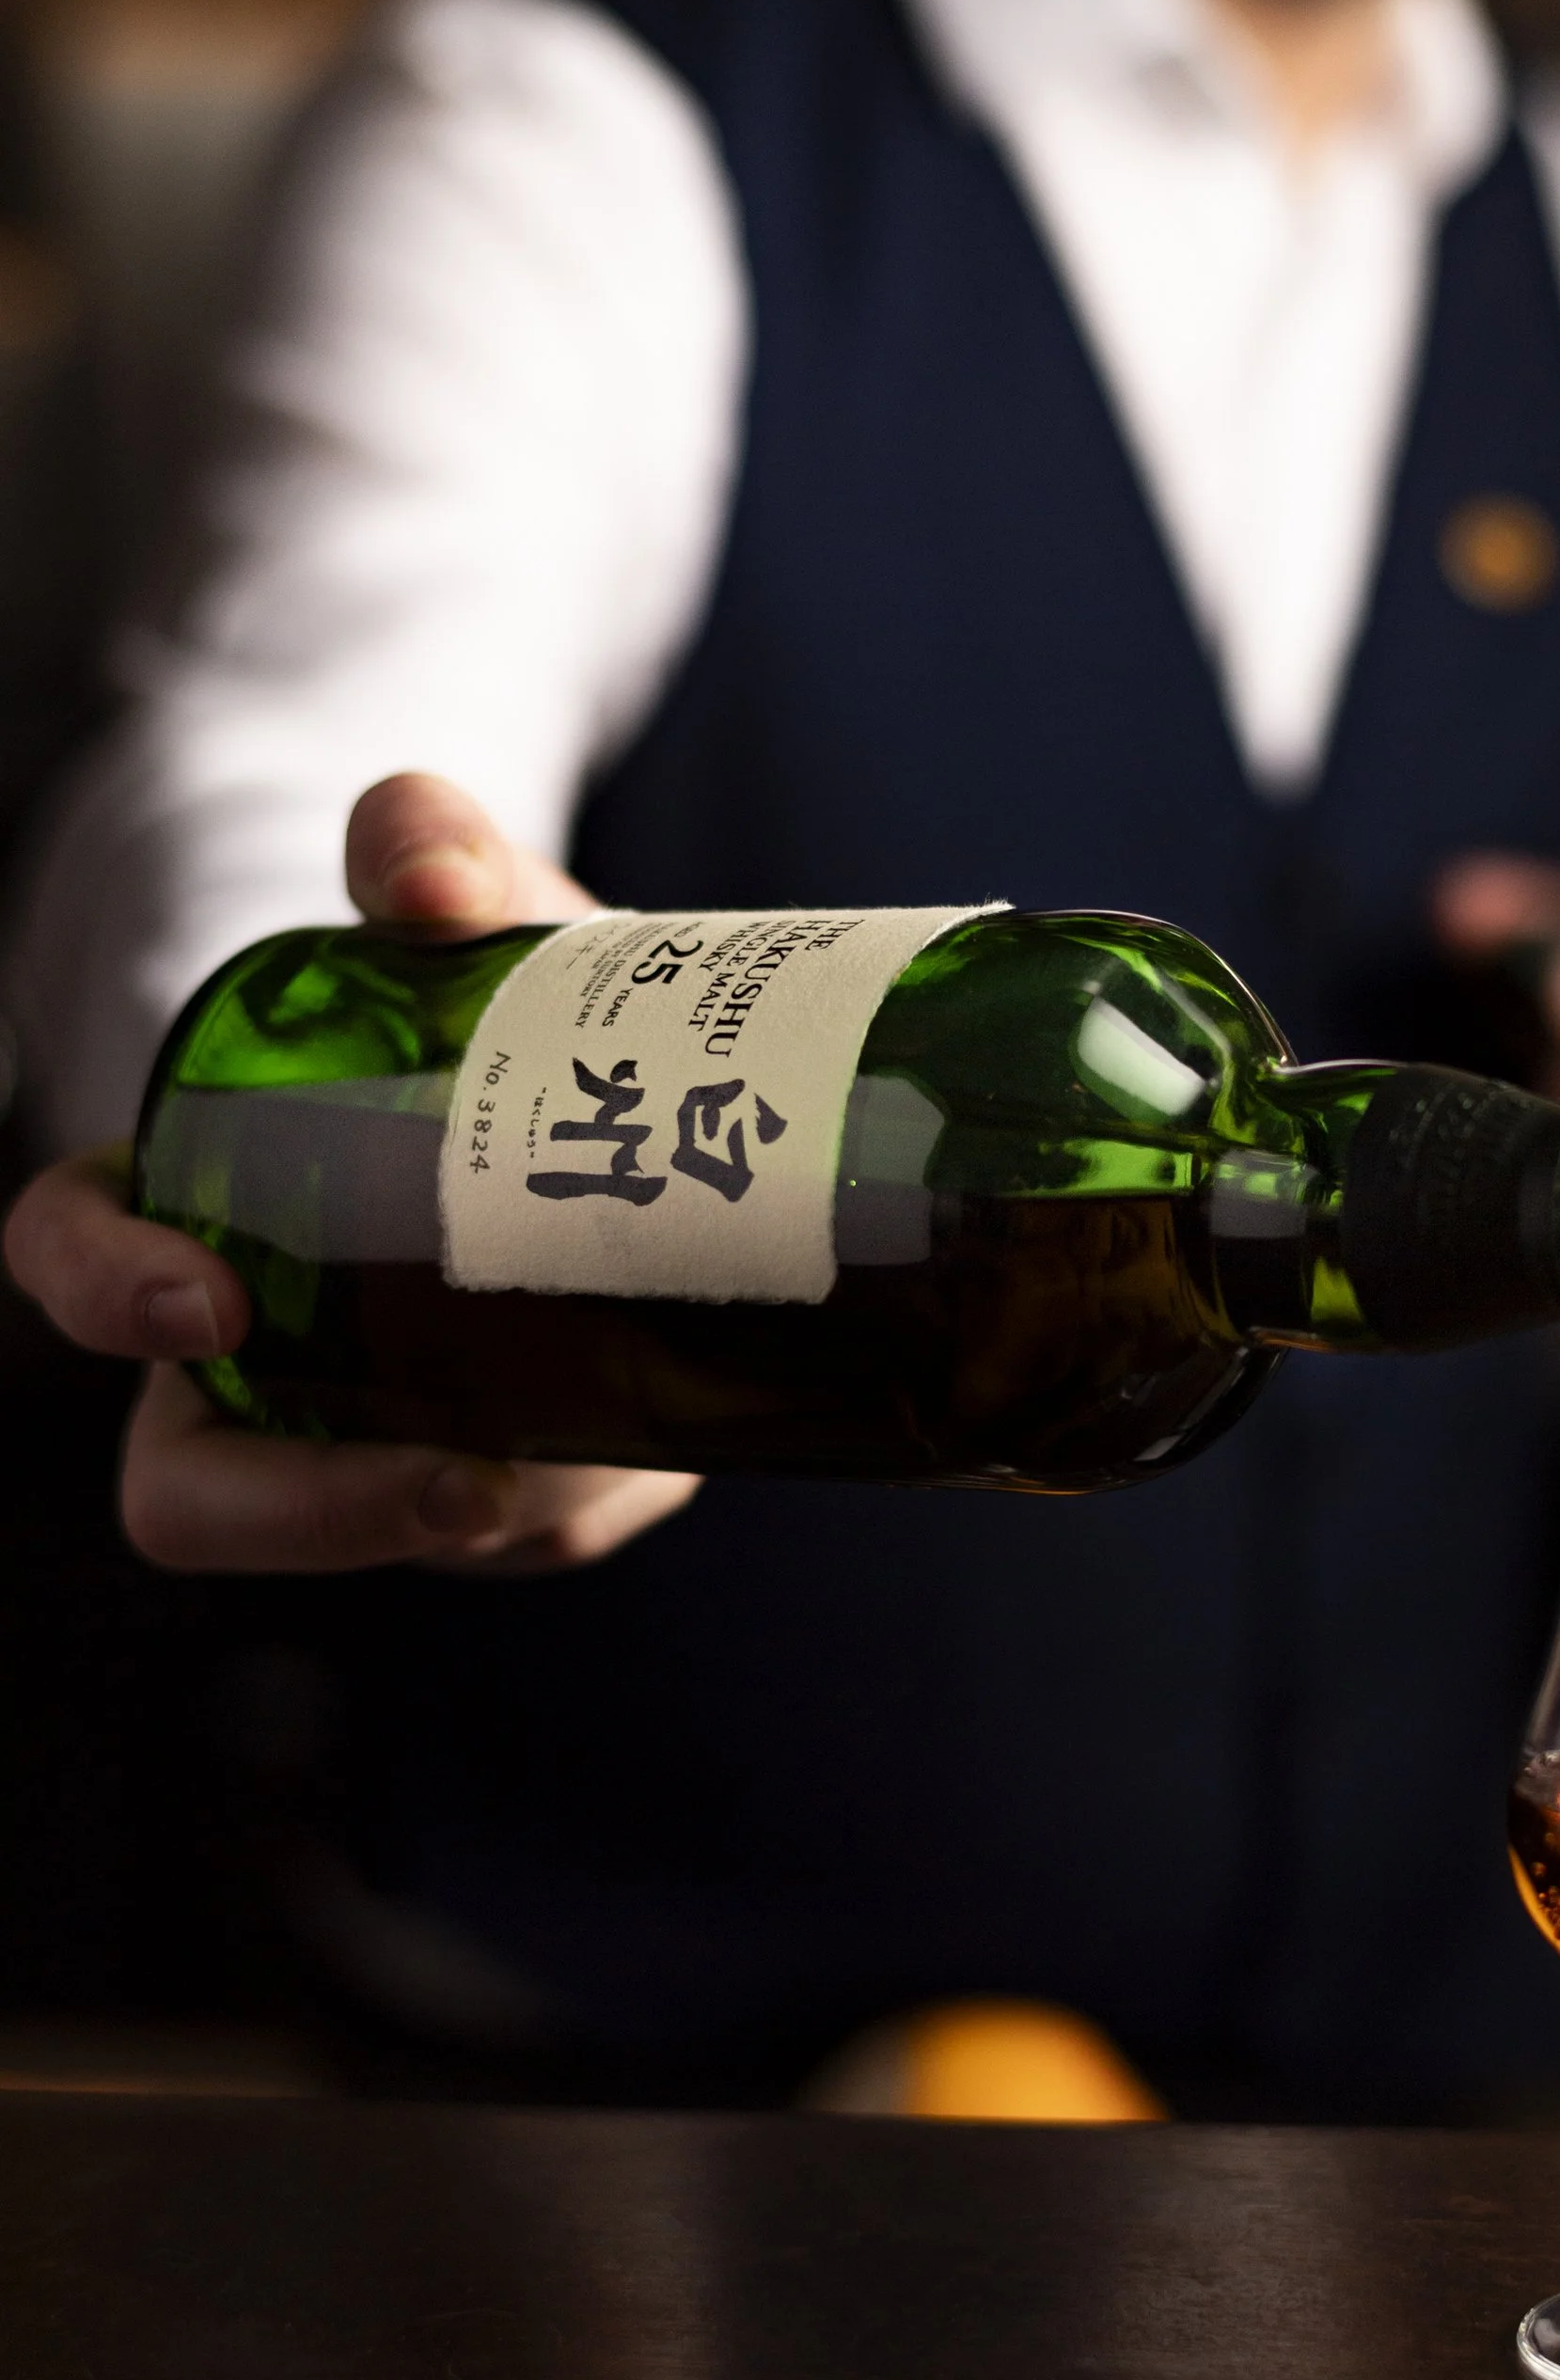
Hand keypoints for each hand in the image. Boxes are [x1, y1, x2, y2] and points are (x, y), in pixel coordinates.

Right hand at [2, 773, 702, 1576]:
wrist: (621, 1059)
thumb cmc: (489, 990)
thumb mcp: (470, 911)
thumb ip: (433, 850)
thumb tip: (428, 874)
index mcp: (187, 1204)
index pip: (76, 1257)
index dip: (106, 1290)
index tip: (205, 1302)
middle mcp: (260, 1352)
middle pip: (205, 1493)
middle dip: (318, 1512)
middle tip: (463, 1485)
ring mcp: (378, 1430)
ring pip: (403, 1526)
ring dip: (505, 1512)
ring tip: (626, 1447)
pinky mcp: (506, 1474)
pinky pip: (535, 1529)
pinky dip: (596, 1498)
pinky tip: (663, 1445)